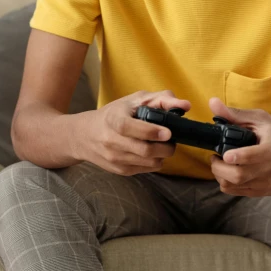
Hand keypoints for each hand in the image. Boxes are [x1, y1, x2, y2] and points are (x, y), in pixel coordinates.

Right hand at [70, 90, 190, 175]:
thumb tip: (185, 105)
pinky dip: (156, 161)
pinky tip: (153, 152)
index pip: (130, 128)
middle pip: (145, 150)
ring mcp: (115, 158)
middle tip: (171, 139)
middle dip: (166, 147)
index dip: (151, 131)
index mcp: (113, 120)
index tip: (167, 133)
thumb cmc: (115, 114)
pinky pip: (146, 170)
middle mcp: (111, 141)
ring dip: (163, 154)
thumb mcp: (134, 101)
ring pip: (149, 162)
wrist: (85, 135)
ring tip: (164, 145)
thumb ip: (161, 100)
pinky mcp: (120, 170)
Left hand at [208, 97, 270, 196]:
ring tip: (221, 163)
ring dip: (220, 175)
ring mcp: (264, 184)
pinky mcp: (261, 192)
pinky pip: (236, 192)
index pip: (254, 156)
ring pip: (233, 186)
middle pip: (238, 175)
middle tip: (216, 156)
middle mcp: (268, 169)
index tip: (226, 155)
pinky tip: (228, 171)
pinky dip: (227, 182)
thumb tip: (213, 103)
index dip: (238, 157)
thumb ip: (237, 114)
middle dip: (219, 167)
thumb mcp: (263, 120)